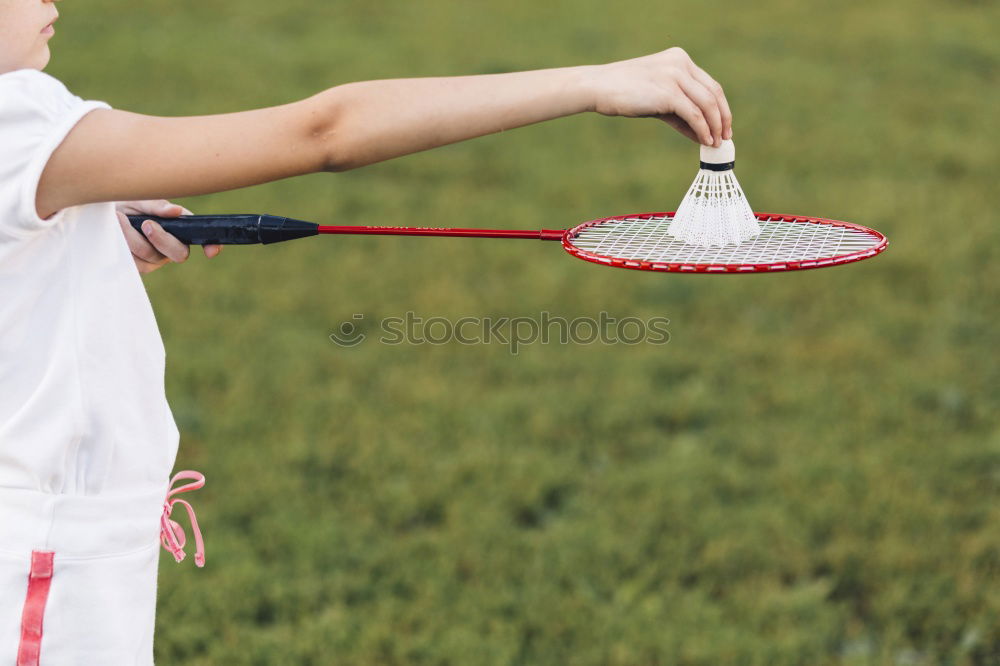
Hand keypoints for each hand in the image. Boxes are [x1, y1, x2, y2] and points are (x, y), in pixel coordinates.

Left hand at [115, 200, 221, 274]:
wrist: (101, 212)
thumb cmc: (127, 202)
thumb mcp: (142, 199)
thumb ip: (159, 206)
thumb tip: (176, 211)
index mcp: (179, 229)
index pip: (202, 239)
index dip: (211, 246)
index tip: (211, 251)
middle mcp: (170, 247)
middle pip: (179, 253)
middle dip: (163, 239)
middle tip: (147, 224)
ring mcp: (154, 259)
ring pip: (151, 256)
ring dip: (133, 236)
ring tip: (120, 218)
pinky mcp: (137, 266)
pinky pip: (134, 261)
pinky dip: (123, 243)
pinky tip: (117, 230)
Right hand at [585, 47, 732, 146]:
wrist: (599, 87)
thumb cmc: (624, 94)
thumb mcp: (657, 100)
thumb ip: (680, 114)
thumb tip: (702, 134)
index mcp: (679, 59)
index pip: (710, 84)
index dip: (721, 107)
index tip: (723, 126)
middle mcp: (680, 63)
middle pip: (714, 93)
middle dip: (722, 117)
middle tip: (725, 137)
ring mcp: (675, 76)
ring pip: (707, 104)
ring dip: (715, 126)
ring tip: (715, 143)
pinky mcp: (668, 92)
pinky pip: (694, 114)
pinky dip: (702, 129)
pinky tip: (704, 140)